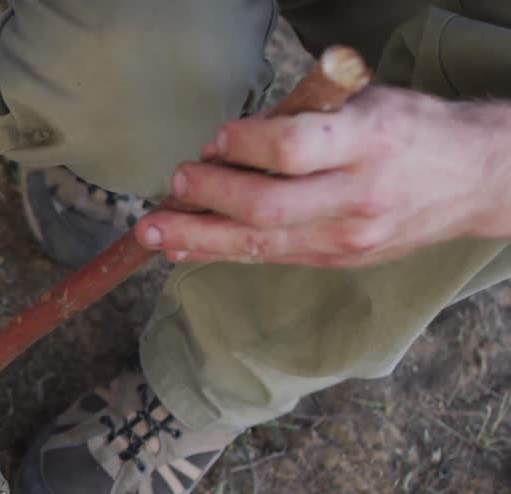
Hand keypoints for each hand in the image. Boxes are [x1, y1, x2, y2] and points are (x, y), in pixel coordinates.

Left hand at [135, 87, 510, 266]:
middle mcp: (358, 196)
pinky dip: (222, 251)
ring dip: (198, 238)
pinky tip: (186, 248)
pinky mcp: (337, 259)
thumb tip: (229, 142)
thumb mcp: (364, 102)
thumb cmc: (408, 128)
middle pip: (266, 209)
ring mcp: (348, 236)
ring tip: (154, 232)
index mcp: (368, 142)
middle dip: (209, 197)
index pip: (291, 149)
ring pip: (260, 245)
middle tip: (176, 182)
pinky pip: (269, 258)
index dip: (243, 146)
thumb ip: (301, 118)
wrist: (471, 178)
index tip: (217, 138)